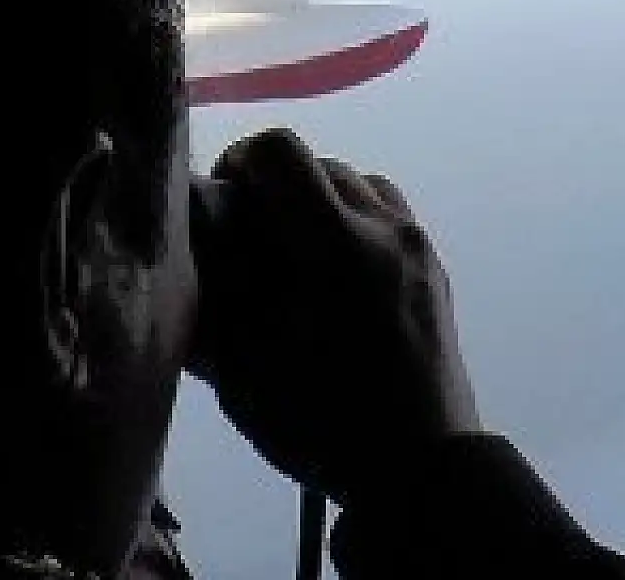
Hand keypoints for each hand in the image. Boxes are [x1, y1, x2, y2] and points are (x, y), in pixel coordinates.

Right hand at [189, 128, 479, 502]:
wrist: (424, 472)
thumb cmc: (325, 426)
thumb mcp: (245, 373)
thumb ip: (212, 303)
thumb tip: (189, 256)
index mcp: (335, 246)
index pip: (281, 152)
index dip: (240, 161)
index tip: (225, 201)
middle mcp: (384, 229)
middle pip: (319, 163)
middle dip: (277, 186)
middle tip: (252, 236)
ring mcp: (418, 247)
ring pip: (360, 183)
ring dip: (320, 199)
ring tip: (298, 252)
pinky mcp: (435, 270)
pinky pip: (390, 215)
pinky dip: (356, 221)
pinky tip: (337, 273)